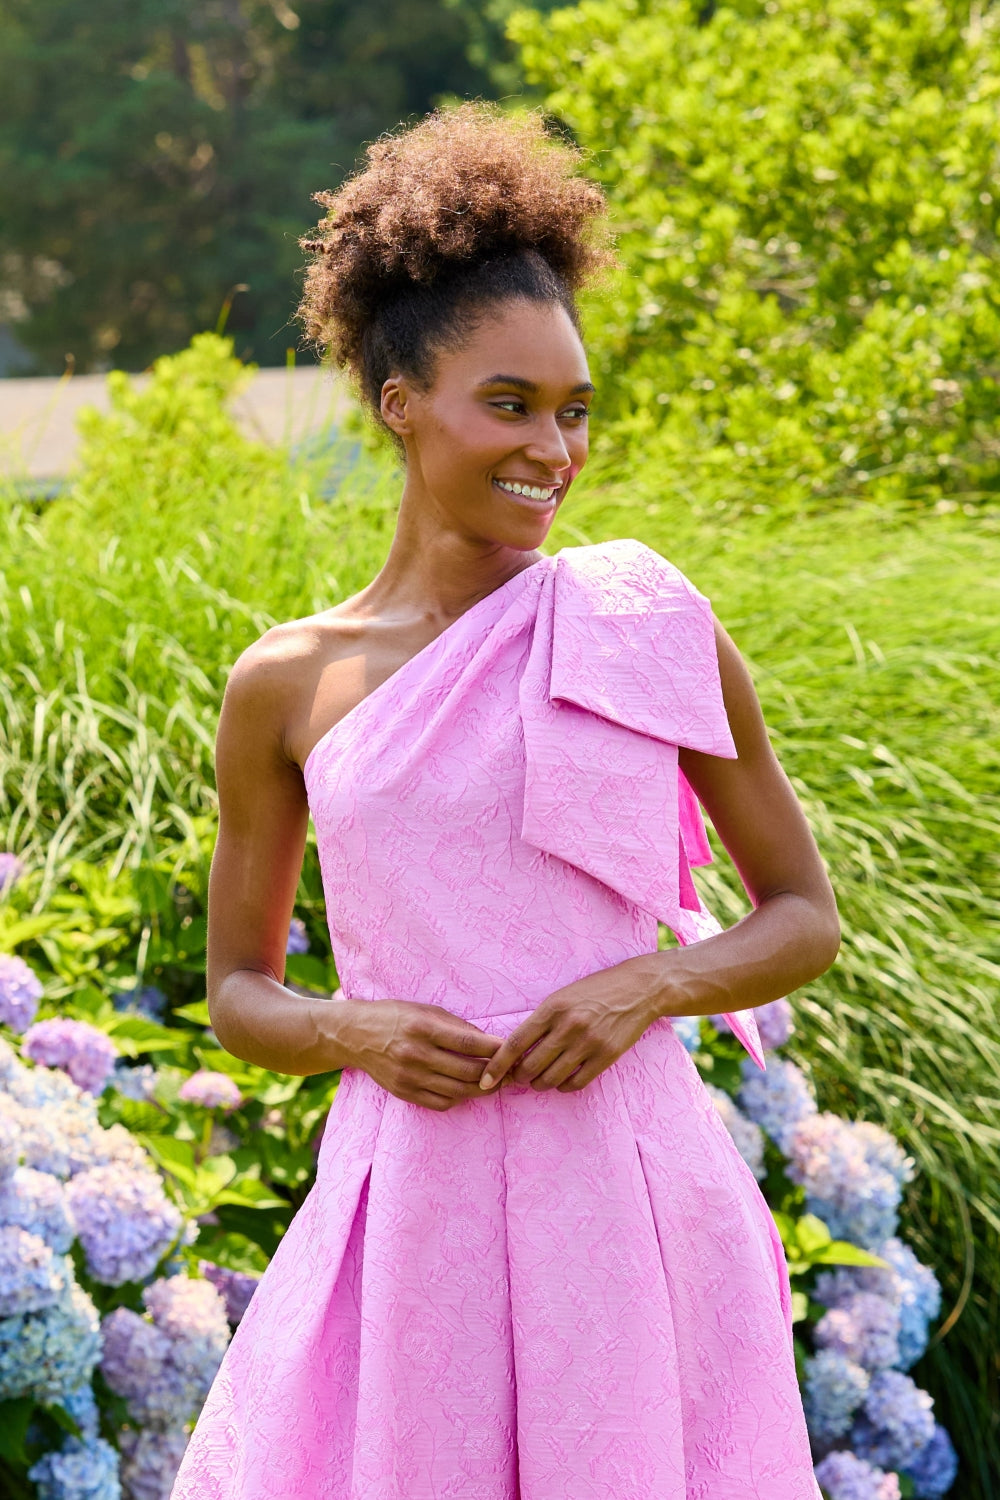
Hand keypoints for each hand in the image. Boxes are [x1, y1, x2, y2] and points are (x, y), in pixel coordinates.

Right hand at [342, 999, 504, 1110]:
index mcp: (423, 1027)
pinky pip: (441, 1102)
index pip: (470, 1042)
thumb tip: (489, 1041)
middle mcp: (416, 1054)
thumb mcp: (425, 1010)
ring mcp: (410, 1077)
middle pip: (468, 1070)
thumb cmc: (394, 1017)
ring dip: (482, 1089)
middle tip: (511, 1071)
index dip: (495, 1048)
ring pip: (458, 1090)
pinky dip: (460, 1098)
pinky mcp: (405, 1093)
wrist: (355, 1035)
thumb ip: (456, 1025)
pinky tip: (468, 1090)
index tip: (510, 1049)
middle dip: (496, 1072)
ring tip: (496, 1083)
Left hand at [479, 961, 661, 1093]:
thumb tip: (517, 1050)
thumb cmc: (596, 990)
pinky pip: (576, 1083)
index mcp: (552, 1008)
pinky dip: (563, 1087)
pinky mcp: (606, 1056)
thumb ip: (541, 1020)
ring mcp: (589, 1043)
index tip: (485, 1080)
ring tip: (539, 1079)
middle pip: (530, 1066)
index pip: (515, 1043)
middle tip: (518, 1076)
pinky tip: (562, 1081)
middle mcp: (569, 1026)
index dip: (497, 1065)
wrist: (639, 989)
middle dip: (519, 1077)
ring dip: (540, 1084)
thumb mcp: (563, 996)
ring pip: (551, 1079)